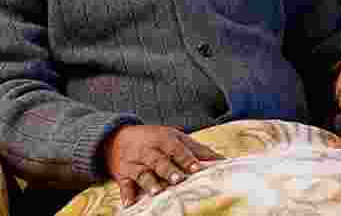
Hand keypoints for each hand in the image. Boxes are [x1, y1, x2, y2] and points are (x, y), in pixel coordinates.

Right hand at [103, 125, 224, 206]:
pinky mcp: (123, 175)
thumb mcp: (176, 138)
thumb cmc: (155, 139)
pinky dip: (126, 194)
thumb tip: (222, 160)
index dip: (186, 158)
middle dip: (168, 169)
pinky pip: (124, 185)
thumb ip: (197, 150)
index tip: (197, 168)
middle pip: (158, 160)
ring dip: (149, 182)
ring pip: (142, 173)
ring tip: (157, 192)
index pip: (176, 149)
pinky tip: (130, 203)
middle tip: (178, 179)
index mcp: (163, 139)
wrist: (118, 137)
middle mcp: (148, 151)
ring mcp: (134, 163)